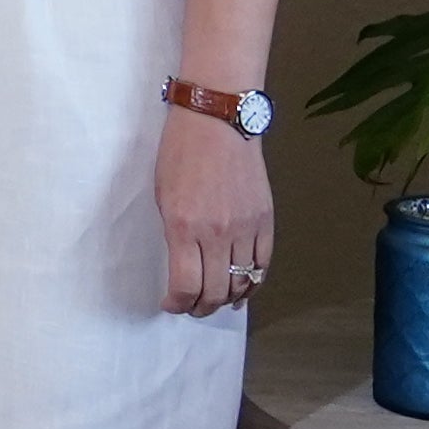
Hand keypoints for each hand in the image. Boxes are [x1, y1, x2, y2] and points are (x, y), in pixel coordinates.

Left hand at [157, 102, 274, 314]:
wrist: (218, 120)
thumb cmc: (181, 152)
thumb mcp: (163, 196)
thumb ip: (175, 234)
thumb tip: (183, 265)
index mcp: (184, 226)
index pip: (186, 285)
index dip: (177, 304)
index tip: (170, 304)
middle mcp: (217, 232)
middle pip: (215, 291)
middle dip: (201, 307)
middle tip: (192, 307)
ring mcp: (245, 226)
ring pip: (241, 282)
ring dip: (227, 298)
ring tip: (216, 300)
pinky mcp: (265, 219)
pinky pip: (263, 263)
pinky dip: (254, 281)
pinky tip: (243, 287)